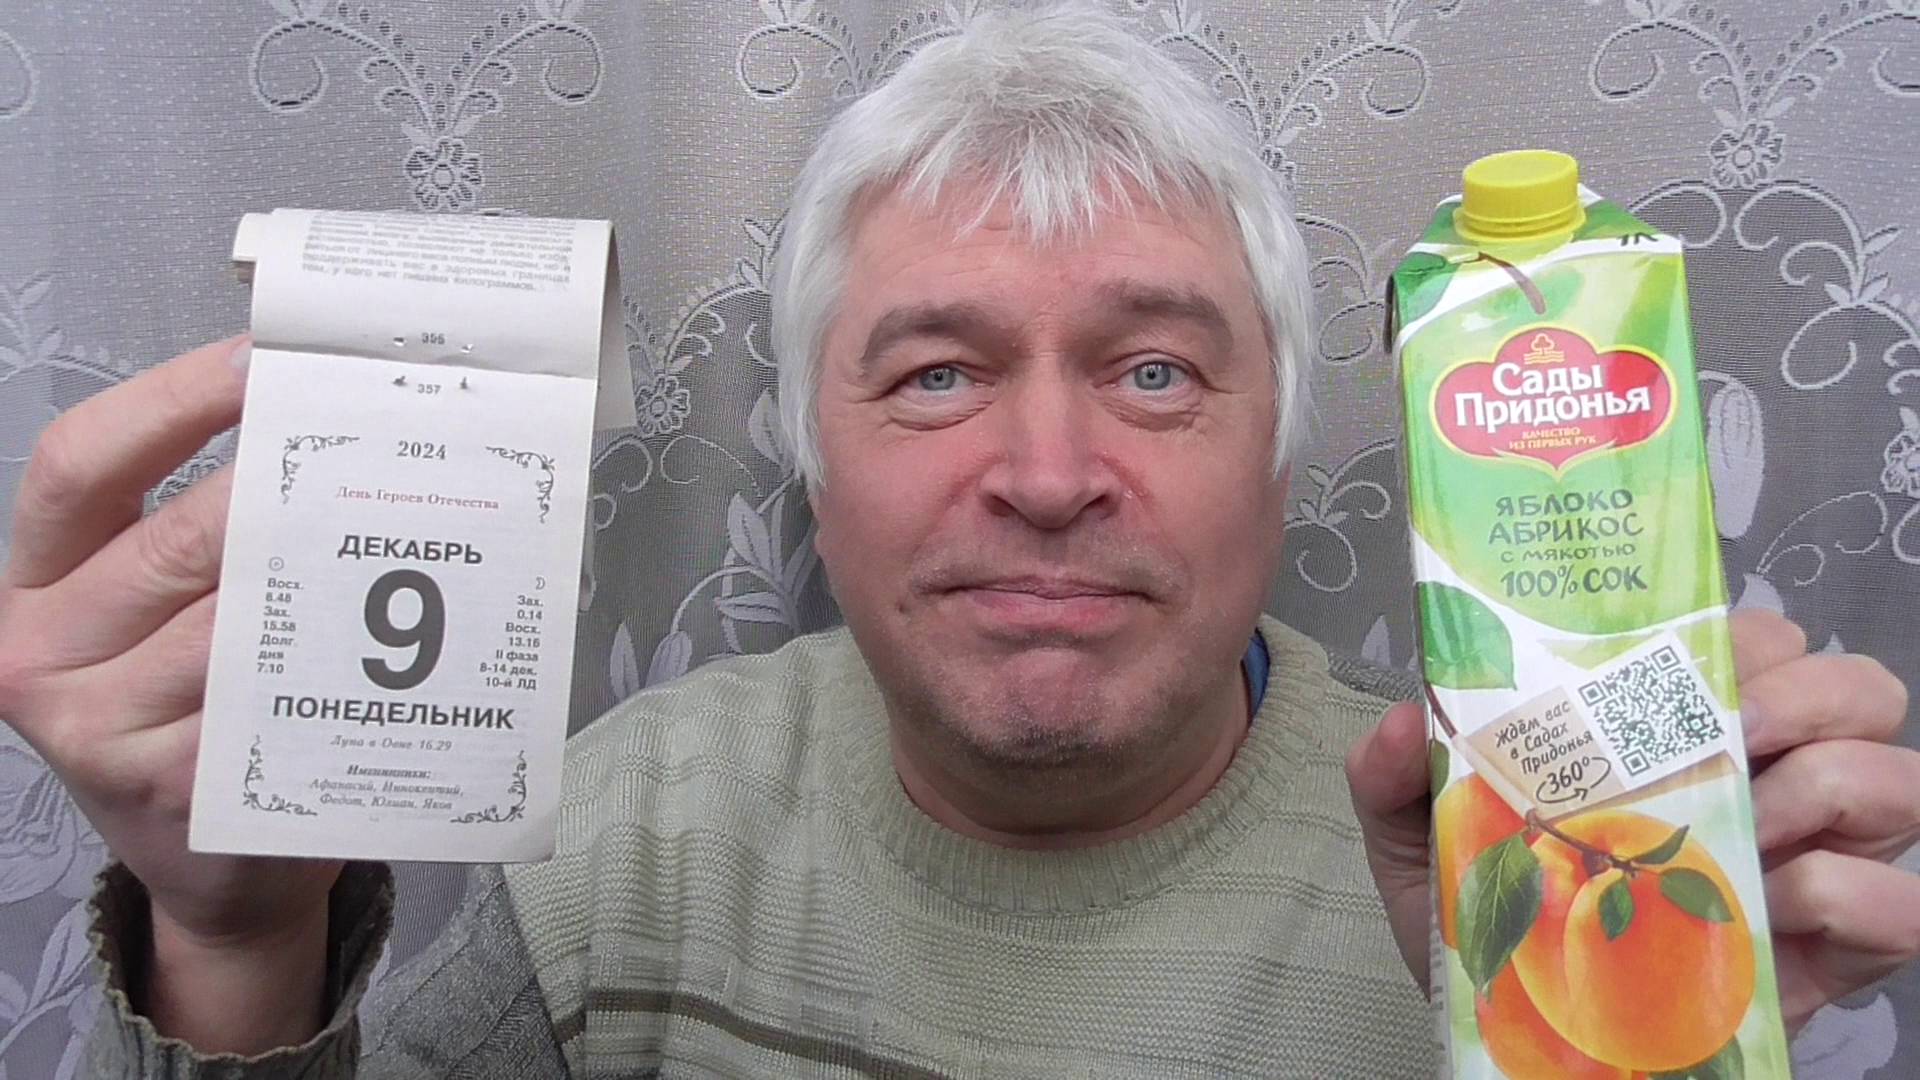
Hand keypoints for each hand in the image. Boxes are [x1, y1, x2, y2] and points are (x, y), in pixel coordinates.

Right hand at [0, 337, 342, 1049]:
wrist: (217, 869)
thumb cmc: (197, 714)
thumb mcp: (157, 614)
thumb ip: (195, 526)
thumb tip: (304, 402)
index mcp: (31, 591)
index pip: (77, 463)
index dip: (171, 398)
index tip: (260, 356)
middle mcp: (39, 657)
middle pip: (181, 533)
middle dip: (290, 480)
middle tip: (378, 432)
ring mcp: (100, 734)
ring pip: (243, 615)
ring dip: (336, 567)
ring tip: (411, 516)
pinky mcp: (178, 792)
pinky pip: (278, 699)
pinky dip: (344, 660)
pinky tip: (401, 634)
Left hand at [1347, 608, 1917, 1030]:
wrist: (1517, 1045)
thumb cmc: (1490, 924)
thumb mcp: (1418, 841)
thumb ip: (1392, 772)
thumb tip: (1411, 717)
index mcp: (1677, 735)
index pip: (1754, 640)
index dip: (1738, 634)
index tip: (1676, 665)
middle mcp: (1765, 782)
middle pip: (1852, 688)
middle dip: (1807, 693)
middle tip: (1733, 734)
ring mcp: (1813, 862)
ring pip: (1898, 780)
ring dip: (1836, 784)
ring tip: (1754, 825)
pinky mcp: (1838, 952)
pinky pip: (1901, 907)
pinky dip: (1857, 894)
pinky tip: (1778, 907)